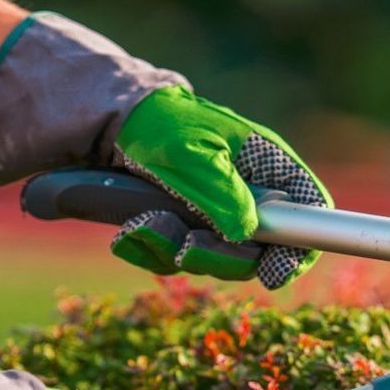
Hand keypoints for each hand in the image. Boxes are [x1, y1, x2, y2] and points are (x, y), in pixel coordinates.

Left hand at [0, 13, 329, 287]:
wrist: (80, 118)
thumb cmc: (145, 123)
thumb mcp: (188, 154)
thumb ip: (223, 195)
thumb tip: (251, 236)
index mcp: (260, 162)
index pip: (308, 209)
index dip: (300, 246)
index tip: (274, 272)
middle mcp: (238, 189)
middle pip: (254, 250)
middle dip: (215, 256)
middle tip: (185, 245)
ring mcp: (203, 208)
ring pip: (206, 258)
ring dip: (171, 249)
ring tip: (138, 226)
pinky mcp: (168, 221)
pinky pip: (169, 255)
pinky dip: (146, 247)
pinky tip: (124, 230)